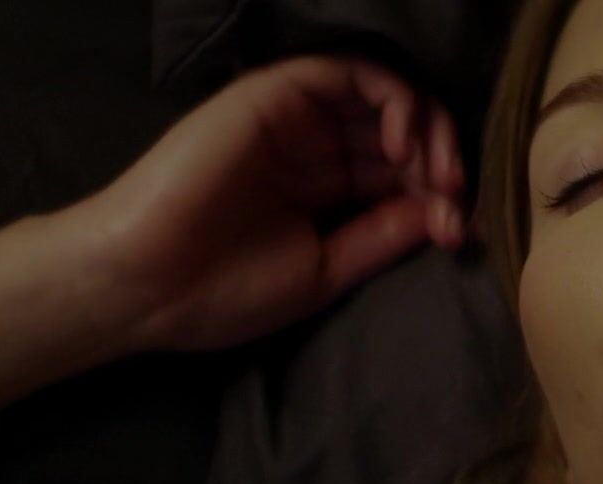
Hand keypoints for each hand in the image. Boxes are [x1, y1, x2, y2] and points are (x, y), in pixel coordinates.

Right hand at [60, 56, 466, 351]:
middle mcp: (313, 149)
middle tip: (453, 196)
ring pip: (382, 97)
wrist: (146, 285)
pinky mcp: (273, 95)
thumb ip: (383, 234)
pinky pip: (346, 72)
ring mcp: (294, 120)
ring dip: (425, 126)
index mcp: (323, 190)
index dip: (437, 194)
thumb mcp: (325, 269)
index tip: (456, 232)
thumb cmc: (223, 290)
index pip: (399, 173)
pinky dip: (389, 97)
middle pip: (399, 131)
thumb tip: (444, 212)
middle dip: (440, 160)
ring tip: (435, 172)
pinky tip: (403, 143)